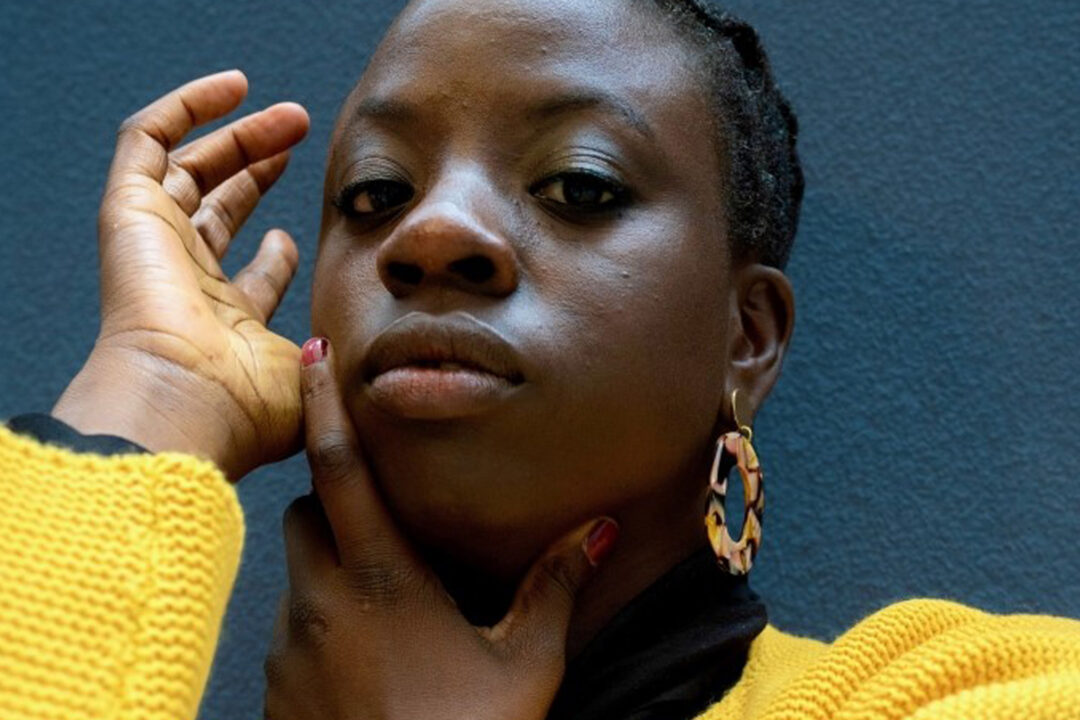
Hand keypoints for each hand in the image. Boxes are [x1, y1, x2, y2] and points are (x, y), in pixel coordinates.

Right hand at [52, 71, 309, 479]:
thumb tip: (338, 347)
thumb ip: (332, 362)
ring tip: (291, 116)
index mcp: (225, 327)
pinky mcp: (129, 213)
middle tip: (302, 143)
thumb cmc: (248, 413)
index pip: (246, 278)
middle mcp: (186, 285)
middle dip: (260, 172)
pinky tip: (235, 88)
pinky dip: (187, 107)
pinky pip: (146, 140)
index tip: (299, 235)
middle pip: (217, 211)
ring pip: (190, 170)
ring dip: (241, 137)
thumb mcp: (312, 384)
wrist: (185, 408)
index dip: (277, 252)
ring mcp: (156, 246)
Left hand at [263, 338, 619, 719]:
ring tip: (384, 594)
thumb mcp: (526, 660)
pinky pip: (290, 628)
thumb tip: (598, 525)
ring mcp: (292, 647)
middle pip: (305, 510)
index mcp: (382, 575)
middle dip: (332, 497)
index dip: (326, 404)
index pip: (341, 467)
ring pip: (296, 570)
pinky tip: (365, 654)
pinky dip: (320, 618)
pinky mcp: (276, 689)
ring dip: (329, 562)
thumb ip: (553, 584)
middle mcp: (323, 599)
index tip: (314, 353)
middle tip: (379, 512)